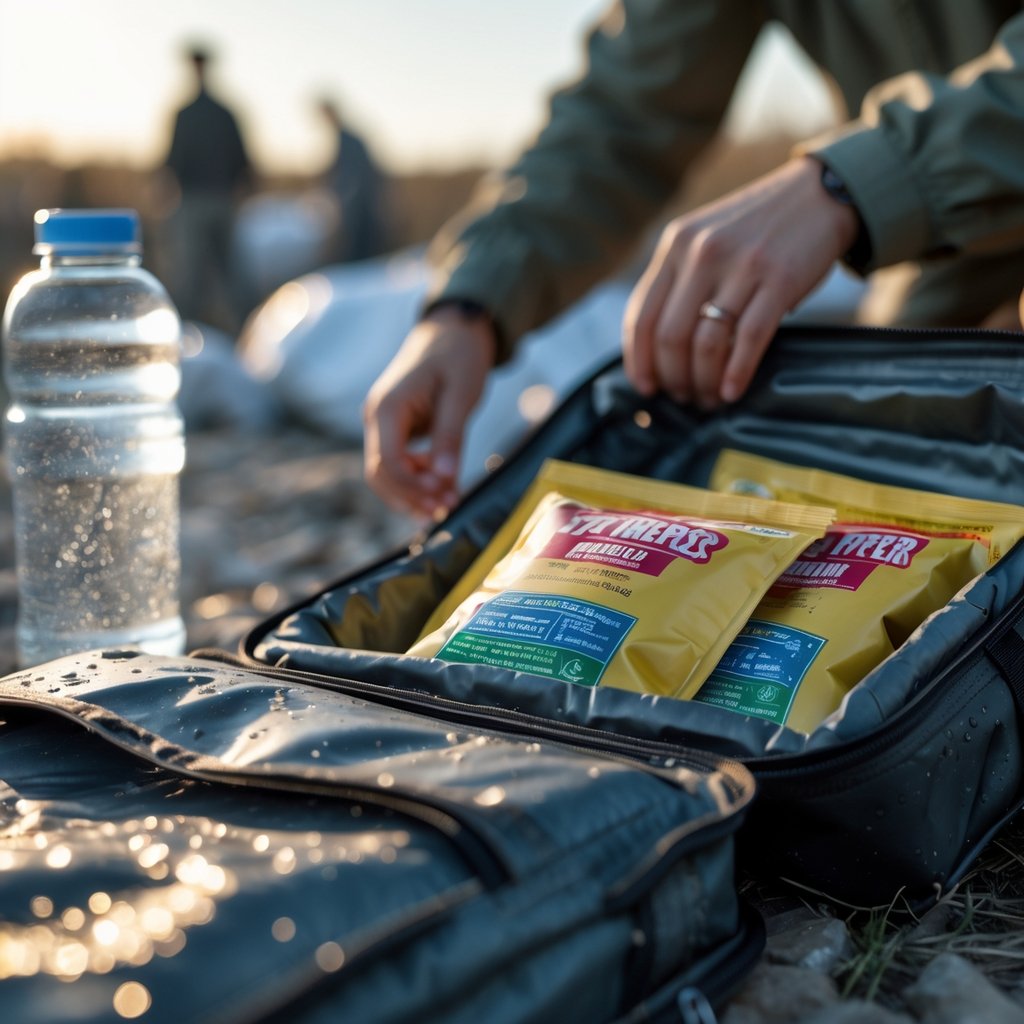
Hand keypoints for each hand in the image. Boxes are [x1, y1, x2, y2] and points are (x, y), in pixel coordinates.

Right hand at [363, 307, 495, 516]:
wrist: (453, 331)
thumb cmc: (458, 356)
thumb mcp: (461, 394)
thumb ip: (450, 436)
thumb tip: (445, 479)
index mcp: (386, 406)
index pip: (387, 461)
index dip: (412, 486)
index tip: (443, 497)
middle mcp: (377, 417)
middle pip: (380, 474)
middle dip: (410, 497)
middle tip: (446, 510)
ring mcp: (384, 425)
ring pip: (388, 474)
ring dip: (414, 494)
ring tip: (449, 503)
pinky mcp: (396, 431)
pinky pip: (401, 464)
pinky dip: (420, 480)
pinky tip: (446, 487)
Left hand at [622, 156, 859, 407]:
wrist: (818, 194)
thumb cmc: (757, 229)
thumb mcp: (704, 239)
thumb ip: (678, 280)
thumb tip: (657, 347)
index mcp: (675, 245)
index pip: (640, 315)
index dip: (638, 360)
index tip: (645, 386)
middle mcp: (702, 253)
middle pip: (670, 336)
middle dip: (673, 378)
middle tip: (683, 397)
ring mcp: (741, 265)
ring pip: (706, 343)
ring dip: (704, 381)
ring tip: (709, 398)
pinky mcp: (779, 279)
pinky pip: (749, 338)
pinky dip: (736, 373)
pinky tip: (732, 391)